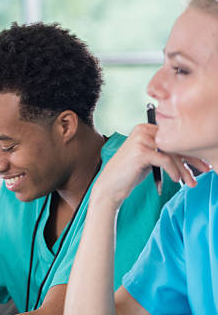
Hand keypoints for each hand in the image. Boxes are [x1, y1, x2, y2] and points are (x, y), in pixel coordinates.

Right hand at [93, 124, 210, 207]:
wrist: (110, 186)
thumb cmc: (129, 174)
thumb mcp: (149, 158)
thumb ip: (164, 151)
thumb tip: (190, 154)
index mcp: (145, 128)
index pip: (173, 137)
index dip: (190, 150)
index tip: (202, 163)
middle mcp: (143, 130)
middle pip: (175, 143)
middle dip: (192, 159)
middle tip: (205, 170)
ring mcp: (141, 140)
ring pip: (173, 153)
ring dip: (184, 169)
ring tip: (191, 182)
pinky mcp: (141, 152)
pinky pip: (166, 160)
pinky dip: (174, 171)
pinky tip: (176, 179)